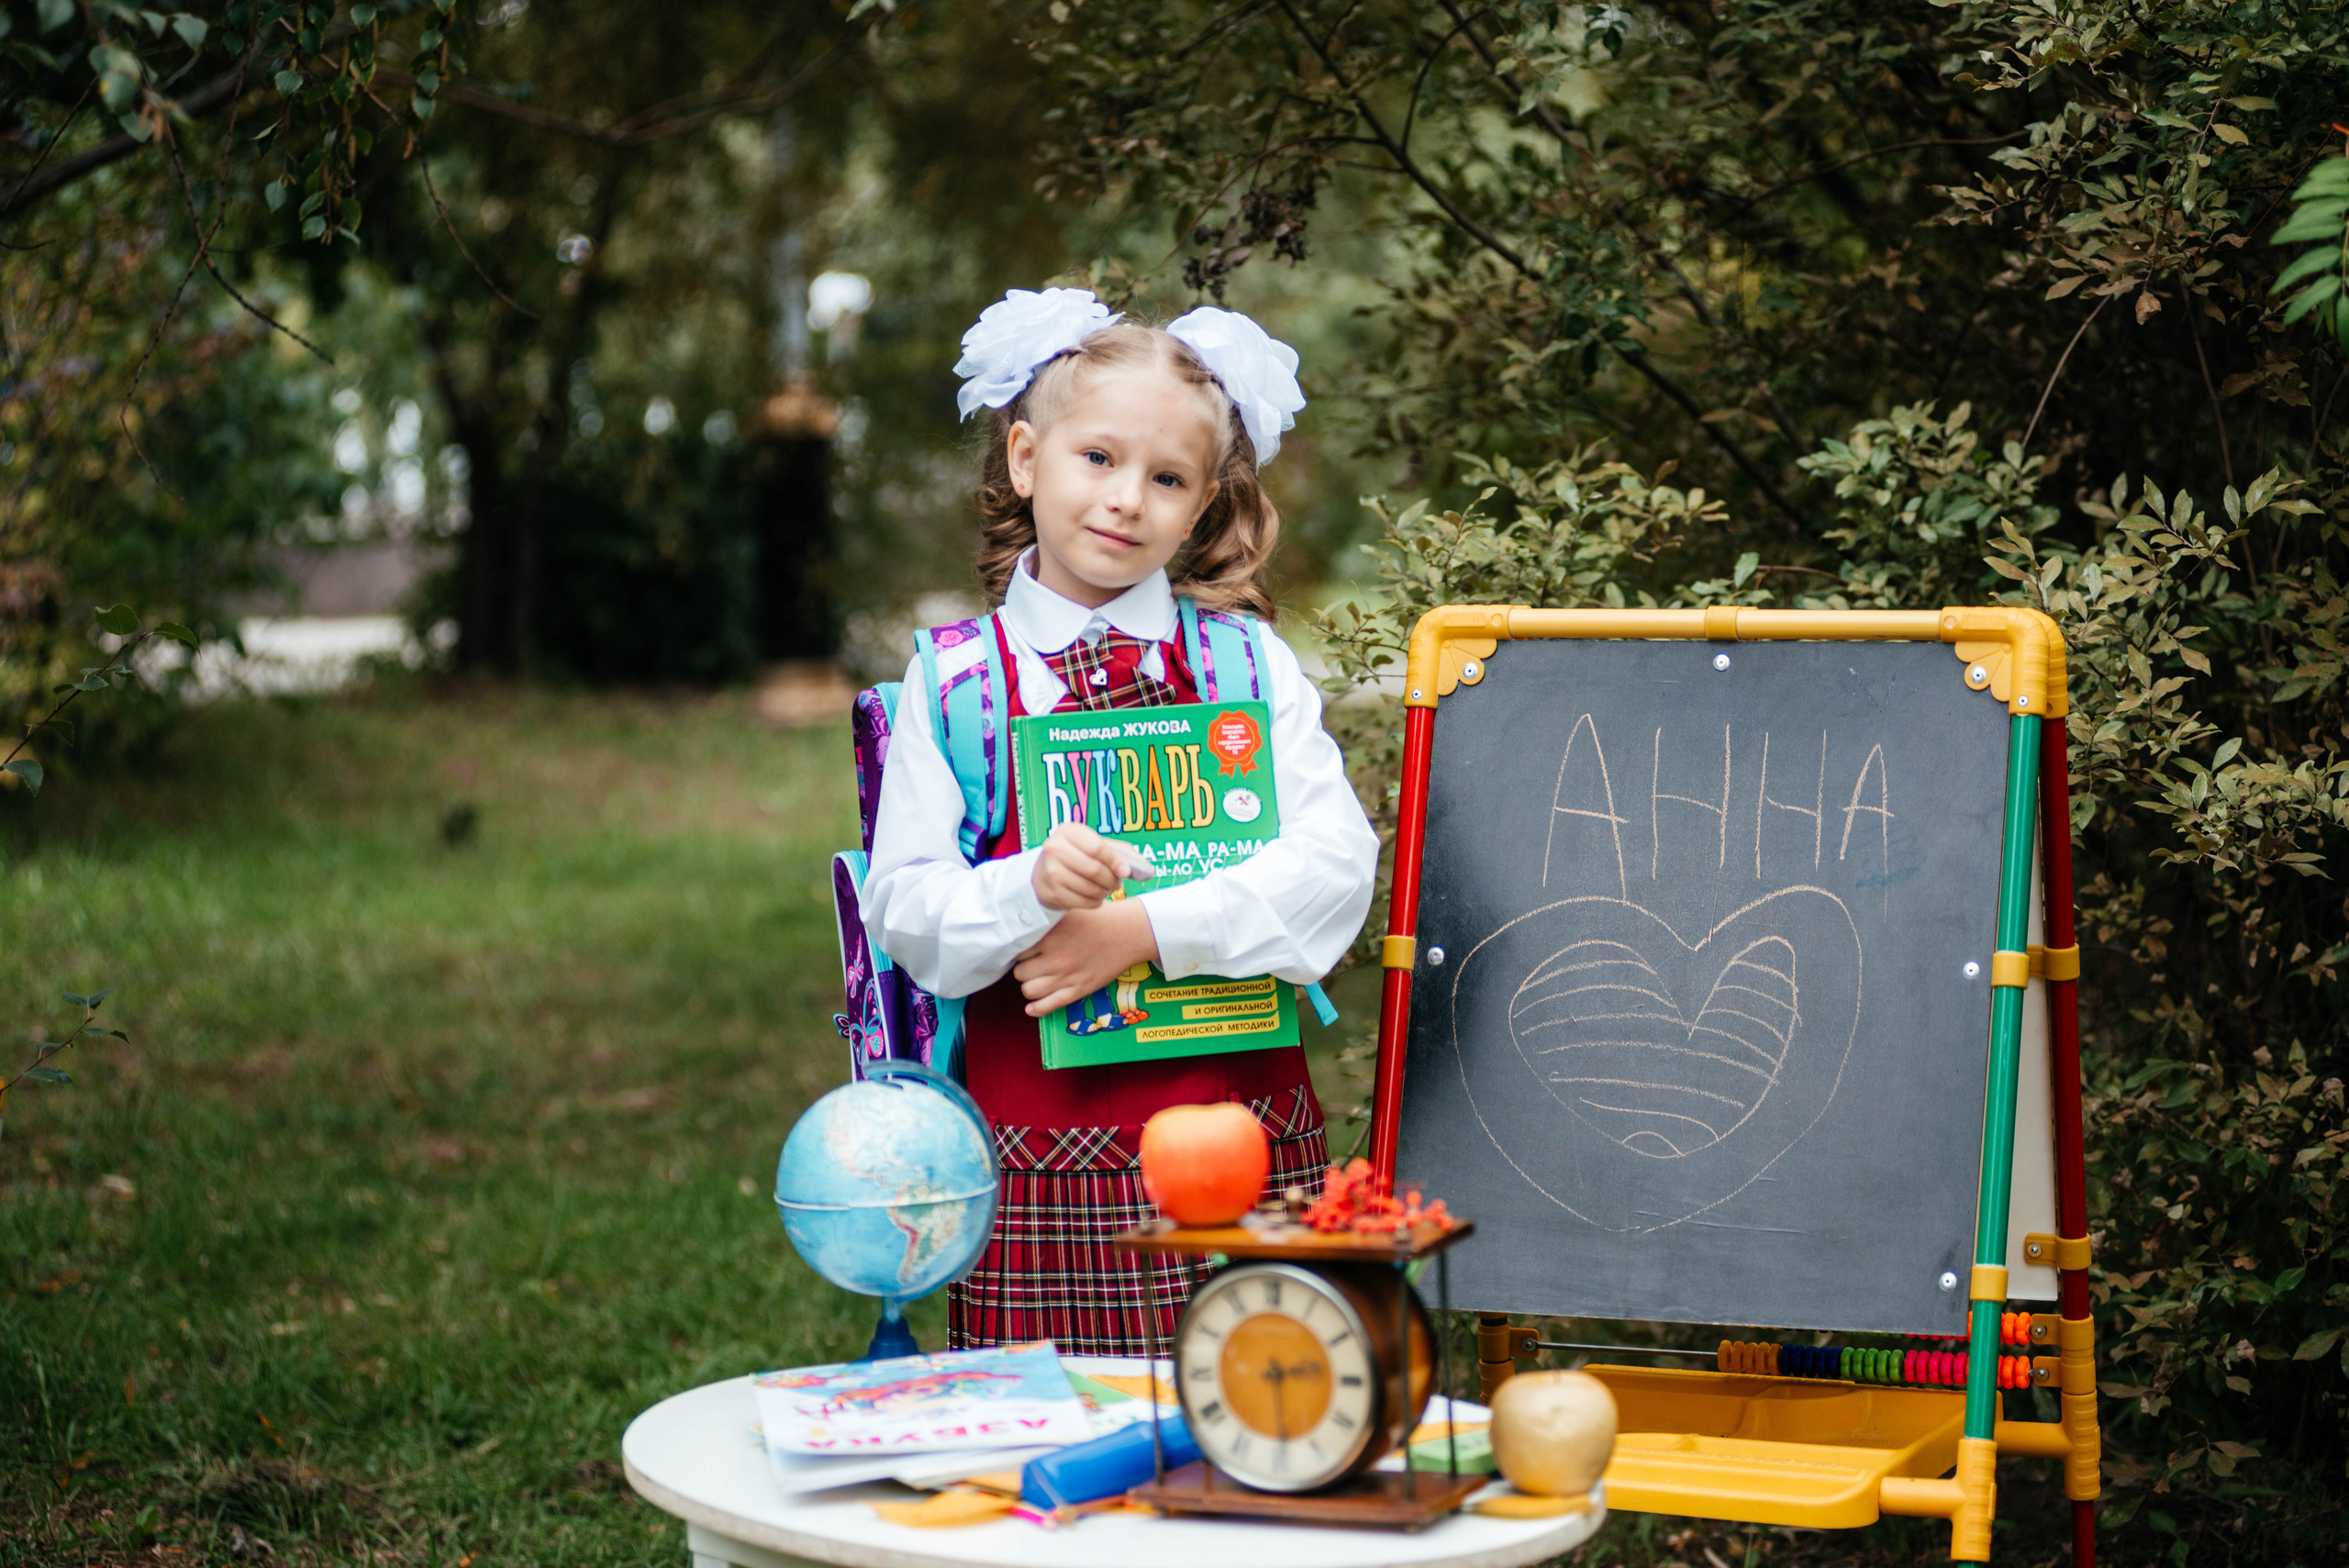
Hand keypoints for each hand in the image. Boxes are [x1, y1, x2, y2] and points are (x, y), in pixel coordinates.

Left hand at [1016, 901, 1159, 1015]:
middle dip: (1023, 968)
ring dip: (1029, 986)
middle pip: (1020, 972)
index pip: (1018, 950)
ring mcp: (1067, 976)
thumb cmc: (1101, 918)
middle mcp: (1056, 957)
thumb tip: (1026, 928)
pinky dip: (1036, 1009)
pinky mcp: (1079, 989)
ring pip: (1029, 990)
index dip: (1020, 950)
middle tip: (1032, 964)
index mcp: (1051, 936)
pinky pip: (1049, 1005)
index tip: (1025, 950)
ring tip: (1036, 979)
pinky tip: (1032, 1007)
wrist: (1129, 932)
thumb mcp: (1069, 911)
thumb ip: (1047, 921)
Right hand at [1030, 822, 1139, 912]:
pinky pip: (1083, 902)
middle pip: (1094, 870)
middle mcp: (1055, 848)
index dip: (1115, 861)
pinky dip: (1095, 902)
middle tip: (1117, 883)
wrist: (1045, 873)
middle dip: (1112, 880)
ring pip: (1089, 888)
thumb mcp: (1097, 846)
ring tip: (1106, 888)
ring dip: (1105, 892)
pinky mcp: (1051, 892)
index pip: (1097, 847)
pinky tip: (1093, 896)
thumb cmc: (1079, 856)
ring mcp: (1050, 872)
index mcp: (1069, 831)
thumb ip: (1123, 854)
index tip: (1126, 872)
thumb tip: (1146, 870)